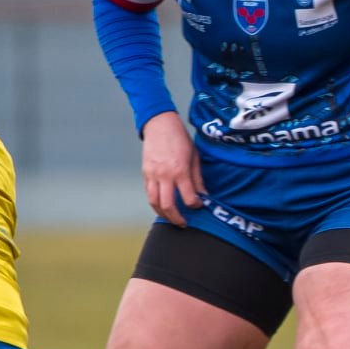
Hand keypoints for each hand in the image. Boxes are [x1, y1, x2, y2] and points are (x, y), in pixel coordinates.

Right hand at [141, 111, 202, 226]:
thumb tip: (204, 195)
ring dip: (163, 214)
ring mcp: (152, 175)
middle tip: (184, 223)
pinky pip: (149, 193)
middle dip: (176, 218)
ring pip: (154, 203)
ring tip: (171, 219)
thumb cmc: (180, 139)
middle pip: (168, 205)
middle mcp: (164, 175)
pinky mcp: (145, 173)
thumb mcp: (195, 157)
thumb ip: (198, 178)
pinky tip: (163, 206)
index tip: (200, 206)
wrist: (160, 125)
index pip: (188, 197)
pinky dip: (155, 203)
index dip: (196, 205)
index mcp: (180, 170)